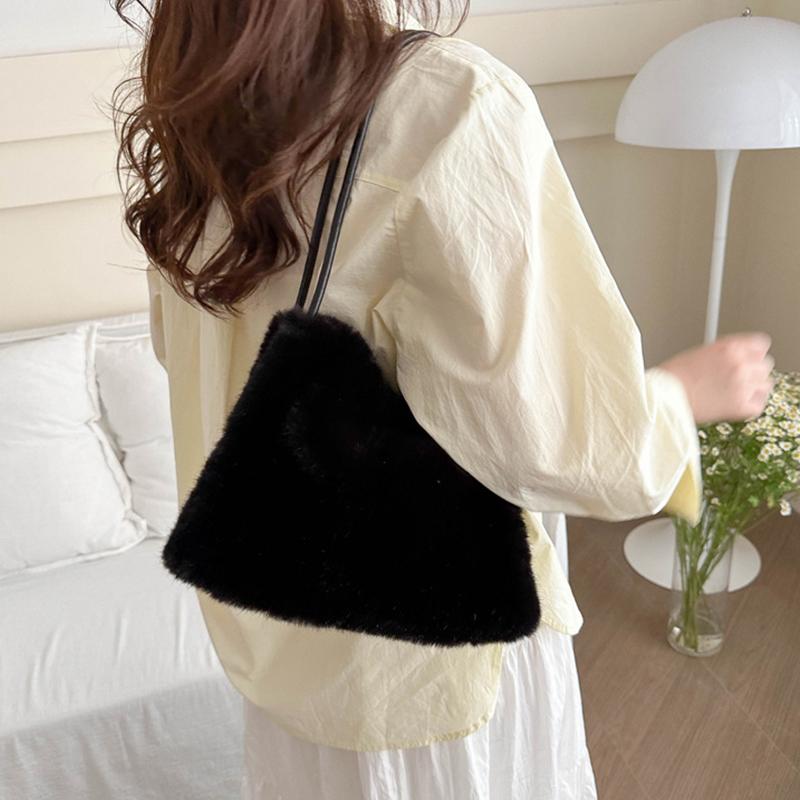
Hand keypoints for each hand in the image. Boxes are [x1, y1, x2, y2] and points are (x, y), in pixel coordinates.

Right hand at [657, 332, 774, 424]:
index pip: (762, 344)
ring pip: (766, 384)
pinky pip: (759, 405)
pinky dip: (750, 406)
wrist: (661, 398)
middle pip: (765, 364)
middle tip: (737, 378)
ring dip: (754, 388)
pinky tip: (736, 404)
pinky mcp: (740, 406)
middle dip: (753, 370)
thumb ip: (725, 352)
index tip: (748, 359)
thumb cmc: (672, 377)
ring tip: (736, 392)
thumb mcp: (700, 353)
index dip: (753, 353)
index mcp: (729, 347)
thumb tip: (739, 358)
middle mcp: (739, 364)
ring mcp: (742, 385)